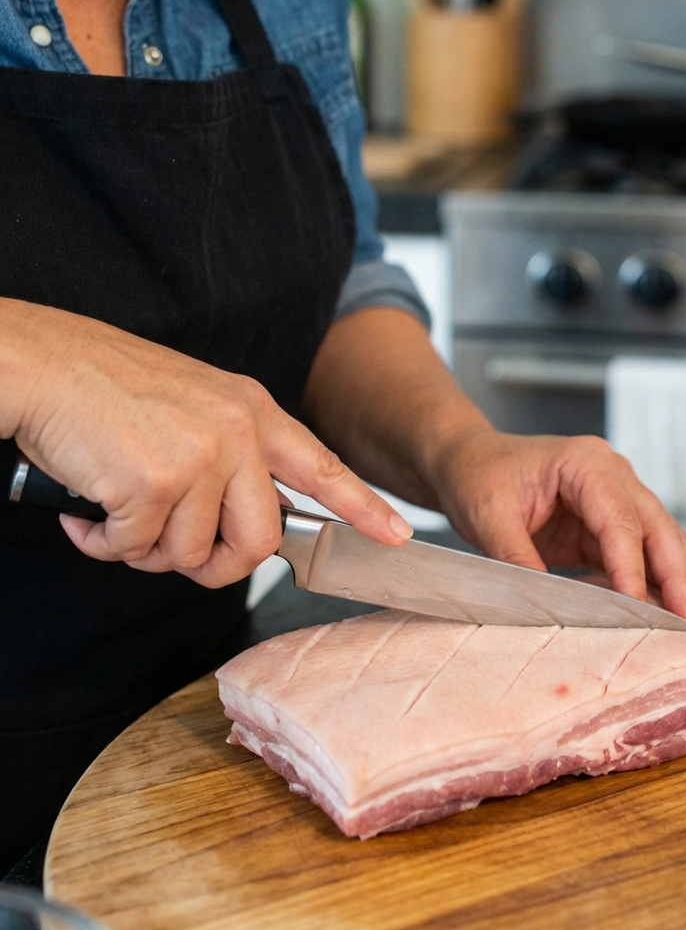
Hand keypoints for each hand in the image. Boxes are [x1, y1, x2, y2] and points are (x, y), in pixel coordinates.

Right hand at [0, 300, 411, 587]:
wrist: (44, 364)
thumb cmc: (106, 388)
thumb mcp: (192, 405)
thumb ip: (228, 456)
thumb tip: (232, 524)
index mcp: (251, 410)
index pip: (321, 466)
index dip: (362, 506)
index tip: (396, 534)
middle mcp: (236, 432)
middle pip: (258, 542)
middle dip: (213, 566)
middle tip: (170, 551)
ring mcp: (199, 456)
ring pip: (189, 555)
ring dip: (144, 548)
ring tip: (114, 506)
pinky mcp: (154, 482)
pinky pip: (137, 551)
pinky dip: (104, 544)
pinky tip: (87, 511)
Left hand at [429, 426, 685, 625]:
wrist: (466, 461)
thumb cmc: (476, 477)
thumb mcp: (489, 518)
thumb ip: (520, 561)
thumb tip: (549, 609)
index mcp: (584, 463)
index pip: (620, 520)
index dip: (632, 568)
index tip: (638, 611)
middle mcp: (611, 474)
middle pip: (658, 528)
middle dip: (678, 578)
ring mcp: (615, 497)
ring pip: (661, 541)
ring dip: (677, 583)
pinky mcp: (607, 524)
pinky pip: (641, 555)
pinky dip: (654, 585)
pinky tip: (662, 617)